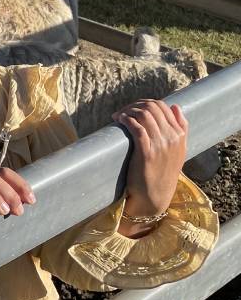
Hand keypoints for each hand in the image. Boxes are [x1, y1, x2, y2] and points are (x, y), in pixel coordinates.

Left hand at [114, 99, 187, 218]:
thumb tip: (174, 106)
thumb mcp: (177, 150)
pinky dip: (127, 120)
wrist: (155, 196)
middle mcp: (172, 138)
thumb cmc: (161, 173)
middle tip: (122, 112)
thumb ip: (180, 128)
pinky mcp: (147, 153)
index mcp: (180, 135)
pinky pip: (138, 129)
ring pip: (144, 115)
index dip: (145, 103)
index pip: (163, 106)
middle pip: (152, 108)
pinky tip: (119, 120)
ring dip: (128, 111)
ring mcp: (161, 145)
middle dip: (134, 106)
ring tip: (118, 116)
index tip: (131, 109)